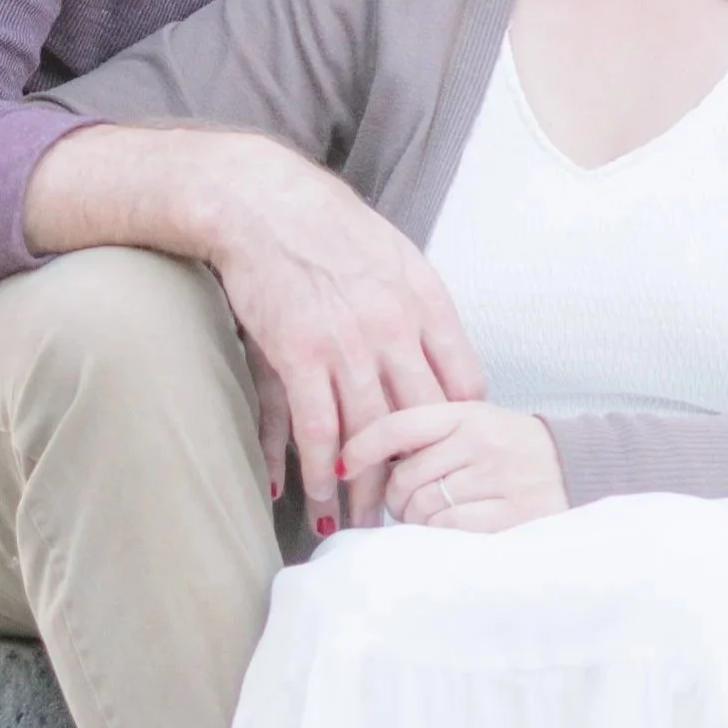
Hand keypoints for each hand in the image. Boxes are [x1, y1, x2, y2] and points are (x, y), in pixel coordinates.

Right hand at [20, 123, 483, 531]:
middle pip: (424, 420)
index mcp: (427, 302)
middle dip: (422, 471)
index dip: (460, 428)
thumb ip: (420, 309)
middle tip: (418, 512)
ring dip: (370, 487)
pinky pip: (318, 429)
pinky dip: (322, 469)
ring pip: (372, 435)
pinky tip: (323, 497)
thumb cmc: (328, 230)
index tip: (450, 456)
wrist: (263, 203)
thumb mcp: (397, 258)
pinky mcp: (300, 354)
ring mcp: (349, 343)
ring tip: (370, 524)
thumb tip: (437, 355)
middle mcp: (396, 326)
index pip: (465, 384)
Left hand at [337, 401, 568, 534]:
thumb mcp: (474, 423)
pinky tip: (447, 530)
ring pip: (423, 507)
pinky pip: (448, 530)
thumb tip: (361, 460)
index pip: (399, 425)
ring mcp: (498, 478)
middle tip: (405, 503)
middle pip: (404, 477)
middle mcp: (482, 441)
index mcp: (467, 413)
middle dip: (395, 498)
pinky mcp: (511, 514)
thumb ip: (428, 433)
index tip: (342, 467)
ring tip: (429, 517)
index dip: (361, 447)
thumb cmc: (511, 449)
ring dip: (416, 520)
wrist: (577, 468)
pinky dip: (438, 535)